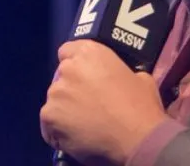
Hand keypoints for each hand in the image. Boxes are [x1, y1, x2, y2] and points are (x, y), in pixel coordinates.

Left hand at [40, 40, 167, 164]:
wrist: (137, 137)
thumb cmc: (141, 106)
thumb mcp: (140, 77)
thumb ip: (120, 72)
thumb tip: (118, 79)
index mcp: (90, 53)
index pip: (68, 51)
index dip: (75, 65)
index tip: (84, 77)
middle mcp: (69, 68)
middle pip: (61, 77)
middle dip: (71, 89)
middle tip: (87, 104)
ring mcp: (56, 92)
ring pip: (54, 101)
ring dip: (65, 110)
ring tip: (82, 125)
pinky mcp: (49, 116)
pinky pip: (49, 124)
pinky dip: (58, 131)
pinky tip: (74, 138)